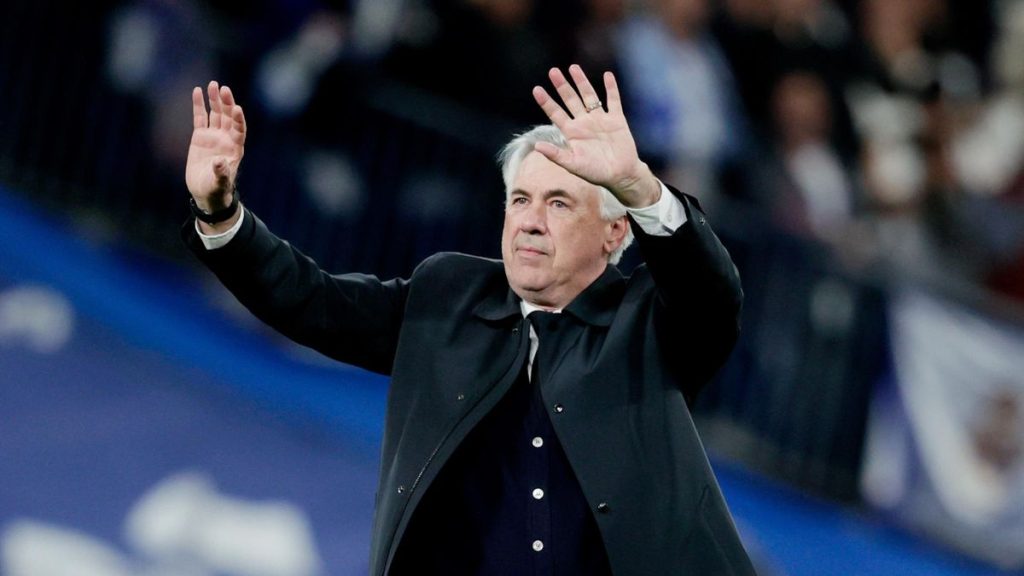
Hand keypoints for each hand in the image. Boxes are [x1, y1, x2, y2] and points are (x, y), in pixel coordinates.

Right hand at [186, 81, 245, 211]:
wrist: (205, 192)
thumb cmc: (216, 189)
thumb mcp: (219, 183)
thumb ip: (221, 173)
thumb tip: (219, 162)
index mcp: (235, 148)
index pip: (239, 129)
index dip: (238, 119)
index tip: (236, 108)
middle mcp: (226, 139)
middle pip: (227, 117)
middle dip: (226, 103)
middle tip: (223, 89)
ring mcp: (213, 136)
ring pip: (215, 114)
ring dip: (215, 100)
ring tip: (213, 84)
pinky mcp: (200, 136)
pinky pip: (200, 117)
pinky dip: (198, 105)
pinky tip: (197, 91)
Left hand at [532, 65, 660, 207]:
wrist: (620, 175)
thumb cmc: (595, 173)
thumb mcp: (573, 165)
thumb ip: (556, 155)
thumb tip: (536, 146)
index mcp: (572, 133)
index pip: (556, 113)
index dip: (546, 102)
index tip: (536, 89)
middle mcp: (584, 123)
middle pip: (571, 99)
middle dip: (562, 86)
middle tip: (553, 71)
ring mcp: (600, 120)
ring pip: (589, 96)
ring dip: (582, 82)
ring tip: (573, 67)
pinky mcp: (616, 119)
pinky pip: (613, 100)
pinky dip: (611, 88)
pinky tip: (607, 75)